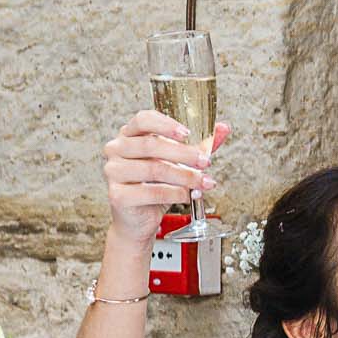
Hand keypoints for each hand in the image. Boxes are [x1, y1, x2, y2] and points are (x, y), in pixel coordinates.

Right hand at [101, 111, 230, 245]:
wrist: (141, 218)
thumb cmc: (157, 185)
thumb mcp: (179, 162)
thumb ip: (199, 144)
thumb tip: (223, 128)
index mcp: (129, 135)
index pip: (143, 119)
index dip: (166, 124)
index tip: (188, 134)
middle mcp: (117, 150)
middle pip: (150, 145)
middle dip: (184, 154)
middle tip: (205, 161)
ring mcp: (113, 172)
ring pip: (154, 169)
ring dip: (185, 176)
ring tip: (202, 182)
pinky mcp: (117, 195)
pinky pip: (151, 192)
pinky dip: (175, 194)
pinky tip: (188, 196)